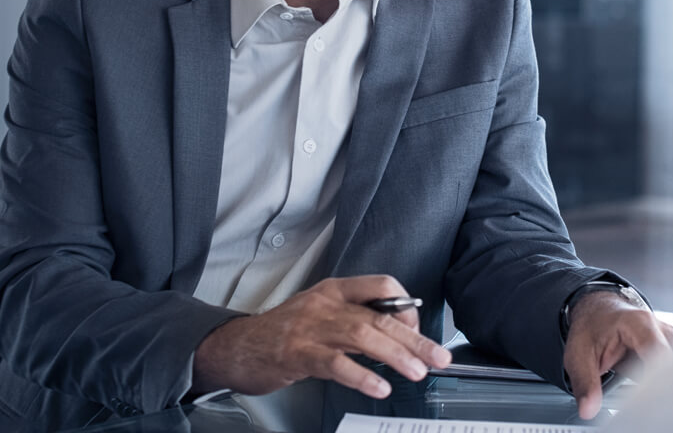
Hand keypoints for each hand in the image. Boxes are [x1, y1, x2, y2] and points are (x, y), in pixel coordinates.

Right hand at [191, 275, 453, 398]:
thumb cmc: (281, 334)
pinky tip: (379, 387)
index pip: (381, 285)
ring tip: (417, 372)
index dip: (406, 307)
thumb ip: (353, 320)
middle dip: (414, 338)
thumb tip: (397, 336)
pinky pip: (336, 364)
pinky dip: (361, 376)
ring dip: (396, 355)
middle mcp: (325, 304)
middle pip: (379, 316)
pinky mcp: (297, 354)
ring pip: (362, 336)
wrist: (235, 347)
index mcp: (333, 290)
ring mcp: (310, 328)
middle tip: (438, 357)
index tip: (417, 331)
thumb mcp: (320, 316)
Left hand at [563, 293, 672, 419]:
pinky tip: (667, 393)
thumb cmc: (591, 326)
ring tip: (665, 398)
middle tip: (661, 402)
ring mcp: (670, 338)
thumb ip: (584, 382)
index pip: (660, 354)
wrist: (598, 309)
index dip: (659, 379)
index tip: (650, 400)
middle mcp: (661, 328)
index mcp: (638, 324)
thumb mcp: (579, 354)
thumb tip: (588, 409)